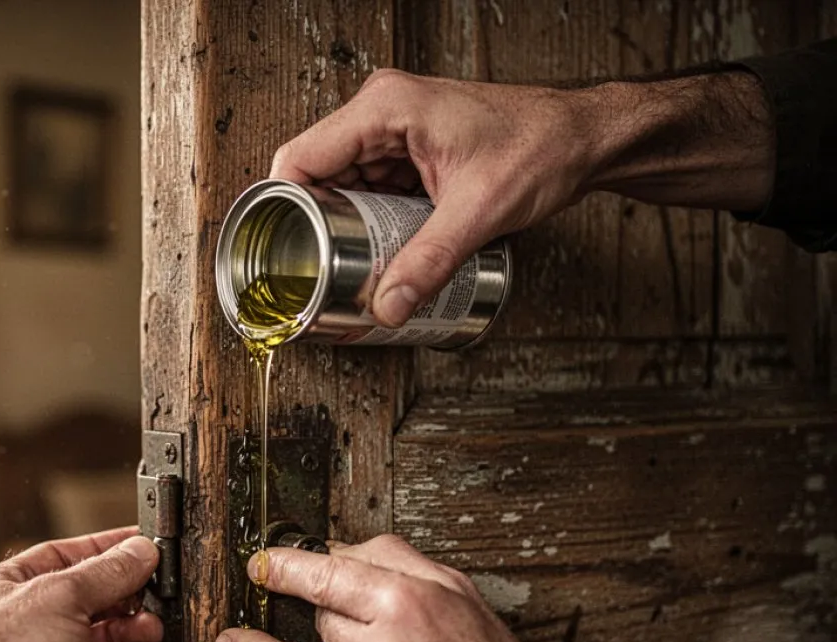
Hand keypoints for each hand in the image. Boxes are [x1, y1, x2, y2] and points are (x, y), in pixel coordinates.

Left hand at [0, 527, 161, 641]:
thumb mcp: (61, 599)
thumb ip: (106, 575)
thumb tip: (140, 551)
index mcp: (5, 592)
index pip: (63, 560)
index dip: (107, 555)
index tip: (146, 554)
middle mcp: (13, 638)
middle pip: (82, 618)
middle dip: (123, 618)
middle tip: (155, 620)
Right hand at [271, 69, 771, 326]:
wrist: (584, 137)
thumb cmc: (540, 147)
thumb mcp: (479, 212)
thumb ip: (429, 262)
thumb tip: (386, 307)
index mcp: (385, 108)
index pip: (300, 158)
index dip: (285, 209)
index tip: (285, 253)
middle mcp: (381, 112)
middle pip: (316, 175)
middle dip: (316, 226)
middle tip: (323, 272)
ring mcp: (393, 130)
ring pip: (341, 185)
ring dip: (344, 227)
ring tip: (351, 266)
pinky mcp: (408, 150)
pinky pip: (369, 189)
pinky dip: (369, 221)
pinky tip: (379, 250)